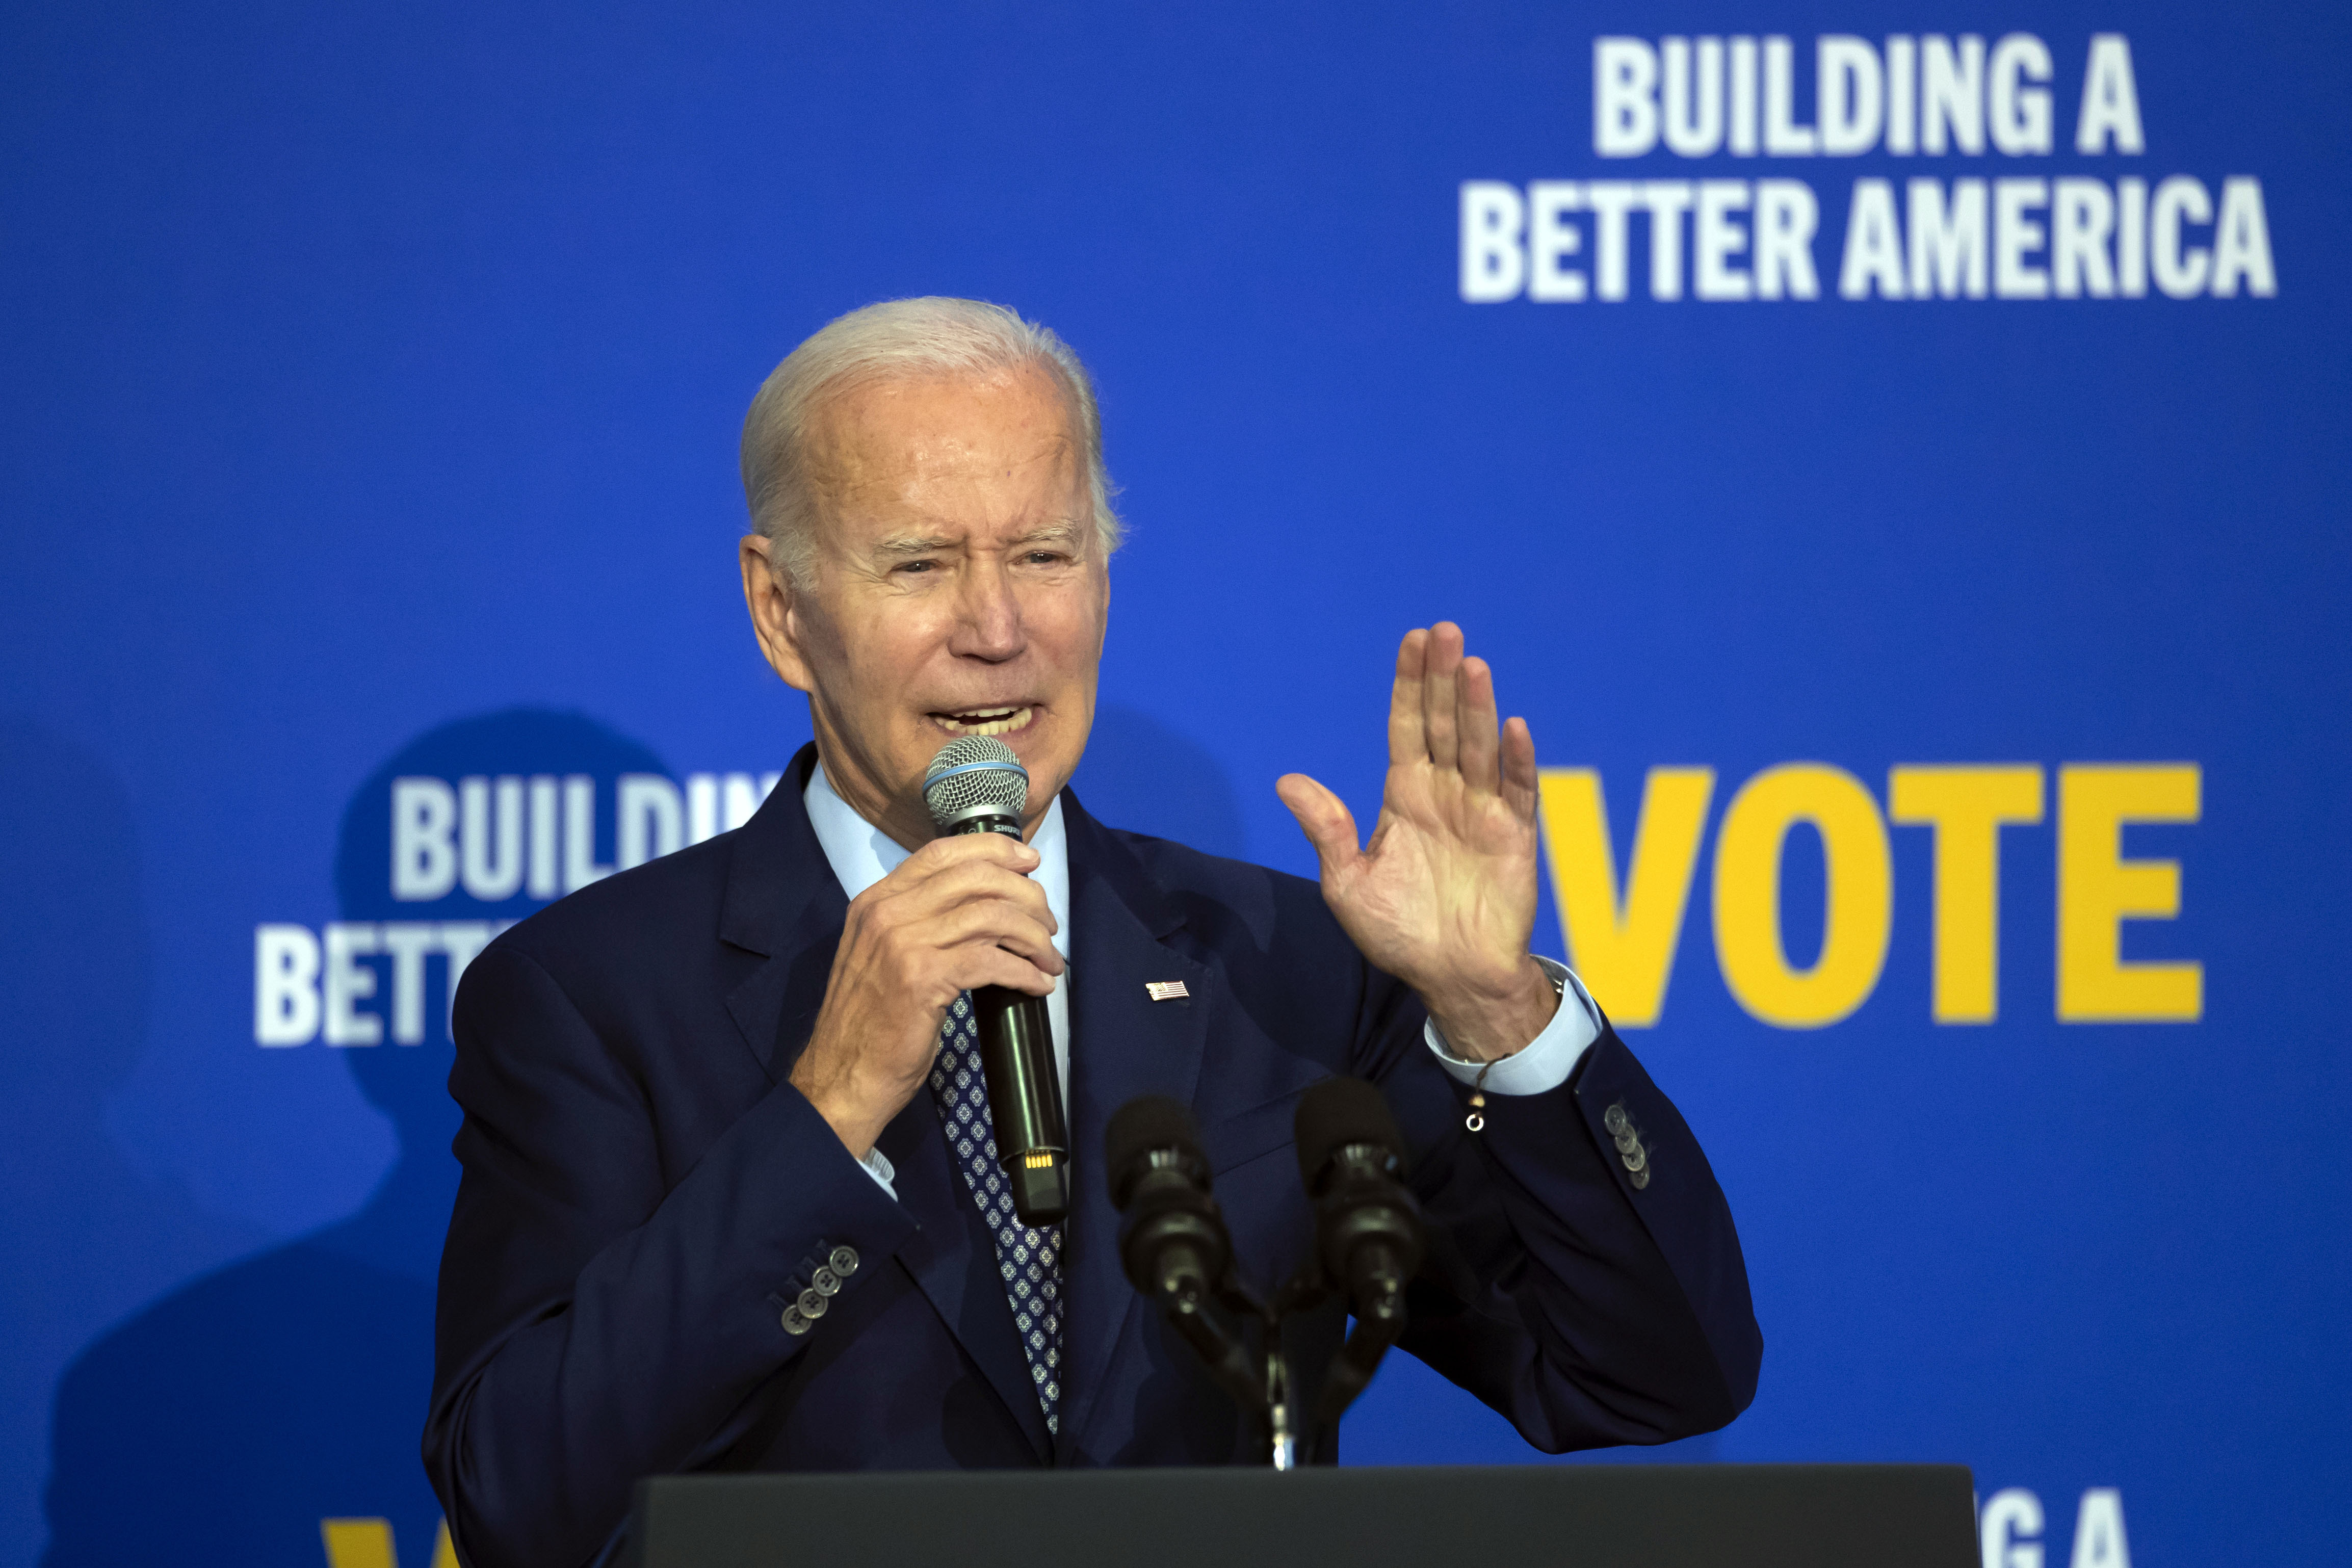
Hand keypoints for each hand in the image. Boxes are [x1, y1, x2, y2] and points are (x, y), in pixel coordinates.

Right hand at [792, 832, 1062, 1156]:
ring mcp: (902, 943)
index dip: (994, 850)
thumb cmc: (871, 1021)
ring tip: (1049, 959)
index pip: (942, 852)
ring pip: (990, 916)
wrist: (842, 1075)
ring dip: (1033, 937)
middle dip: (1025, 895)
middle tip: (1047, 923)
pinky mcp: (922, 978)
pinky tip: (1038, 985)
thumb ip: (919, 921)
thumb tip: (985, 903)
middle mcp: (886, 912)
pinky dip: (1024, 972)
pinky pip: (990, 960)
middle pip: (975, 877)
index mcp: (877, 900)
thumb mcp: (885, 954)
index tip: (1029, 862)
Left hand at [1277, 622, 1555, 1061]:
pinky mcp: (1514, 837)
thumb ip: (1326, 830)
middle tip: (1444, 631)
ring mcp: (1482, 811)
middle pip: (1444, 724)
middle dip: (1442, 678)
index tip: (1412, 640)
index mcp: (1406, 795)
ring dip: (1477, 707)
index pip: (1407, 726)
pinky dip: (1518, 761)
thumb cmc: (1398, 933)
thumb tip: (1286, 781)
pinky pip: (1519, 792)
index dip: (1409, 685)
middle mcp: (1445, 793)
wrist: (1450, 979)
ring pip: (1479, 748)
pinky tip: (1513, 726)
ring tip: (1471, 665)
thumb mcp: (1347, 883)